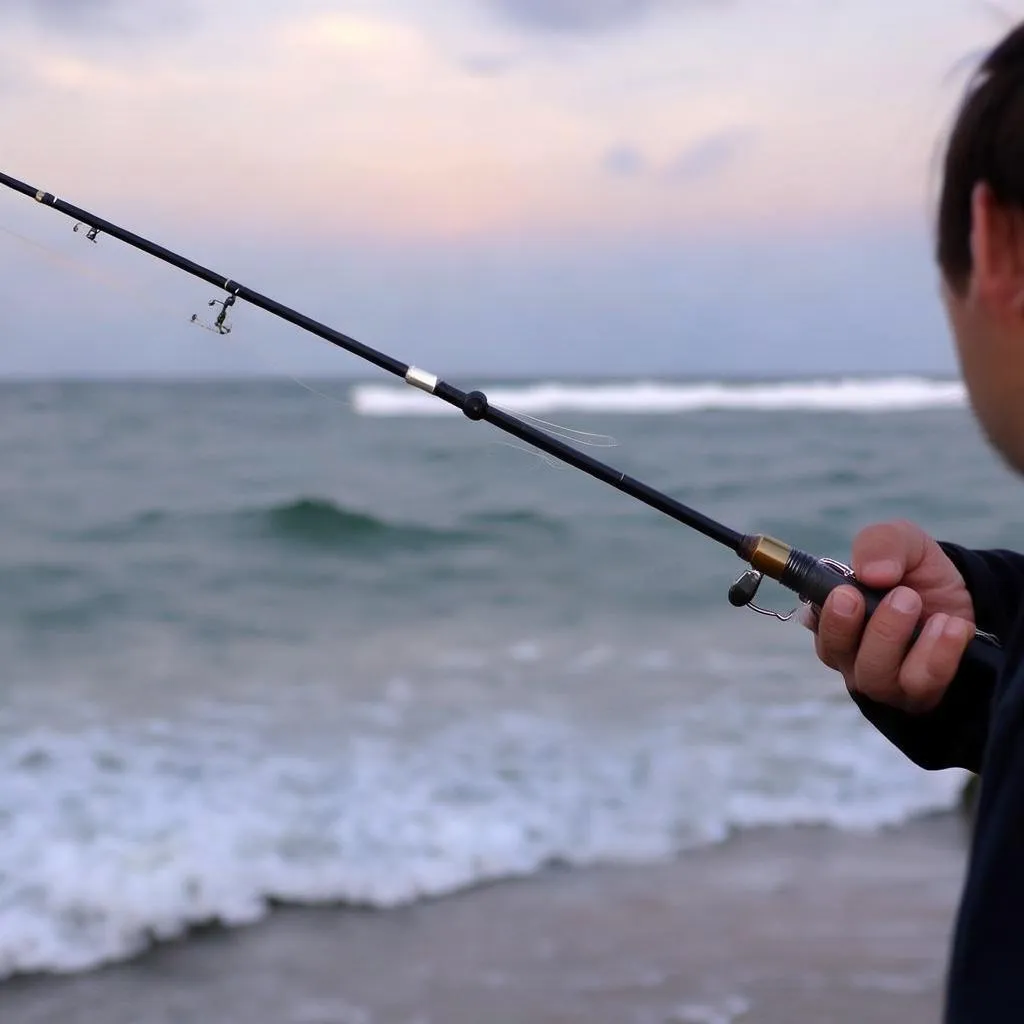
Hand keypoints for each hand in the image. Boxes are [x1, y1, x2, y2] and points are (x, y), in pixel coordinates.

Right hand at [809, 520, 975, 711]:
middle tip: (897, 594)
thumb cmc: (917, 573)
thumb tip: (871, 573)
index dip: (825, 614)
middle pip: (837, 653)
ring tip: (919, 603)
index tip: (845, 593)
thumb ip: (880, 544)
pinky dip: (938, 654)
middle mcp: (849, 652)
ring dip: (896, 637)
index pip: (814, 621)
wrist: (969, 598)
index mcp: (832, 614)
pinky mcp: (918, 695)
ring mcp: (882, 680)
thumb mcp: (902, 541)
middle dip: (855, 625)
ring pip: (874, 676)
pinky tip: (951, 626)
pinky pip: (920, 685)